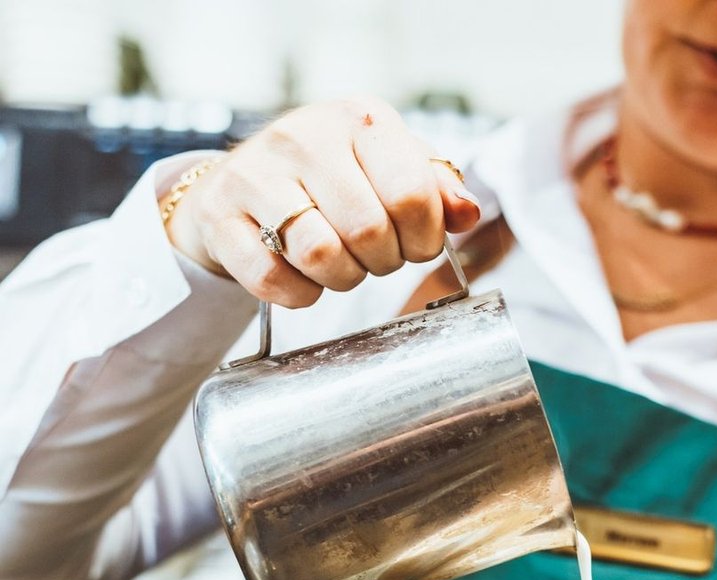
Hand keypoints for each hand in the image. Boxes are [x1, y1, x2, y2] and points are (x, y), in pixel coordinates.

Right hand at [164, 96, 481, 305]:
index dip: (423, 237)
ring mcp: (256, 175)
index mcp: (358, 120)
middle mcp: (304, 137)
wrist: (238, 186)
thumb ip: (435, 187)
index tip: (414, 244)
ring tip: (338, 265)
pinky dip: (298, 294)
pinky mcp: (221, 217)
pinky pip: (272, 279)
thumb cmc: (329, 180)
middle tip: (372, 257)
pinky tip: (301, 278)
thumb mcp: (387, 167)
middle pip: (369, 231)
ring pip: (321, 255)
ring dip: (341, 279)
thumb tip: (467, 213)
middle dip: (382, 262)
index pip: (412, 192)